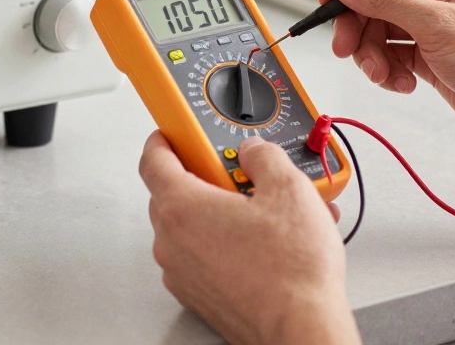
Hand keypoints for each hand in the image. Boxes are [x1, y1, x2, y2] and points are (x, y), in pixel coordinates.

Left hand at [139, 132, 361, 344]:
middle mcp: (172, 243)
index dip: (165, 138)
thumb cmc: (291, 272)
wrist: (301, 327)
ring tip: (266, 211)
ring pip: (191, 227)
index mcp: (182, 208)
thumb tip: (256, 151)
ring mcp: (183, 273)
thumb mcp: (289, 188)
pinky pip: (204, 256)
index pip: (153, 159)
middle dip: (204, 176)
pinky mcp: (200, 296)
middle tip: (236, 170)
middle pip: (173, 192)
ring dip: (220, 212)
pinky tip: (265, 241)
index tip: (175, 130)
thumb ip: (265, 156)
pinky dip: (226, 243)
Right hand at [320, 0, 454, 147]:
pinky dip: (388, 69)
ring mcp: (434, 22)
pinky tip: (402, 83)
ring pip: (379, 28)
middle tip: (345, 47)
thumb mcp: (436, 24)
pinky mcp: (431, 52)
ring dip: (372, 54)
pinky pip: (392, 53)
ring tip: (382, 74)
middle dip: (358, 24)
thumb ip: (385, 0)